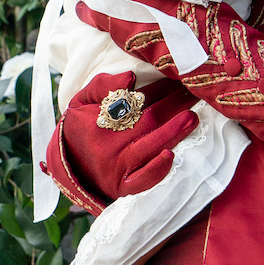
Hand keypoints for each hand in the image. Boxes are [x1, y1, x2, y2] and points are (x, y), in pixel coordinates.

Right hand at [44, 71, 199, 210]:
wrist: (68, 165)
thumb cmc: (81, 127)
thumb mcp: (81, 101)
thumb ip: (102, 85)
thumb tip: (130, 78)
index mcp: (102, 120)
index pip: (137, 101)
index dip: (160, 88)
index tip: (178, 77)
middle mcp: (110, 144)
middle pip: (149, 120)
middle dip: (175, 105)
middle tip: (196, 92)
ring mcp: (118, 167)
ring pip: (149, 147)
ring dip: (173, 132)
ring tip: (192, 117)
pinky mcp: (123, 187)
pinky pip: (141, 181)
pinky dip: (155, 171)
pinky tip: (170, 156)